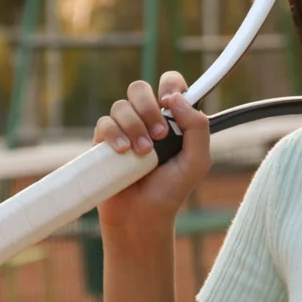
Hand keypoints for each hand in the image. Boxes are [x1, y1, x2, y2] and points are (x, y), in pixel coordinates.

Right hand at [94, 72, 210, 235]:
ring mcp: (124, 129)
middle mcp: (147, 119)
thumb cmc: (171, 189)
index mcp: (172, 120)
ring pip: (121, 106)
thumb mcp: (197, 160)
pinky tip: (123, 152)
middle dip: (148, 107)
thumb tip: (175, 98)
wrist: (142, 216)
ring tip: (143, 154)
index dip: (170, 85)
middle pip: (140, 88)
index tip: (170, 103)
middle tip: (159, 135)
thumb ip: (197, 127)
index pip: (170, 85)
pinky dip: (114, 134)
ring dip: (134, 126)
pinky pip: (104, 123)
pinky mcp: (103, 142)